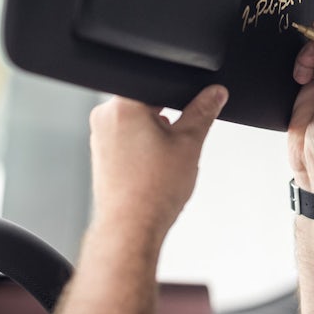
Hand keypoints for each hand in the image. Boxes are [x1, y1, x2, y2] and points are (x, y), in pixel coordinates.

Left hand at [86, 85, 228, 239]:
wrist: (131, 229)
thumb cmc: (152, 192)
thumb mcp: (189, 143)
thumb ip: (204, 111)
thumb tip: (215, 93)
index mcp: (124, 105)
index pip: (155, 83)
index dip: (178, 95)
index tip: (190, 109)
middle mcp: (105, 118)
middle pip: (145, 103)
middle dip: (167, 118)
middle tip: (177, 143)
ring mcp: (99, 138)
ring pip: (136, 124)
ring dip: (155, 136)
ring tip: (165, 162)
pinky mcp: (100, 157)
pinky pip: (126, 142)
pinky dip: (143, 151)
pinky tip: (153, 171)